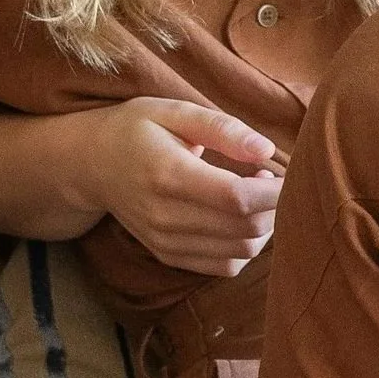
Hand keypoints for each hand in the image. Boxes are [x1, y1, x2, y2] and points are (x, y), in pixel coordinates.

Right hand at [79, 97, 281, 276]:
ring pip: (240, 251)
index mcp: (169, 175)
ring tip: (257, 196)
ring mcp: (165, 242)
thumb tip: (267, 150)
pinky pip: (224, 266)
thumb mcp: (174, 111)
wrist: (91, 165)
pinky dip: (245, 247)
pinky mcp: (169, 256)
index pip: (237, 198)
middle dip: (275, 208)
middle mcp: (166, 216)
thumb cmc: (136, 130)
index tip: (288, 173)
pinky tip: (241, 218)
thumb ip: (223, 129)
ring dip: (264, 228)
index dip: (275, 191)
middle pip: (244, 228)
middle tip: (273, 180)